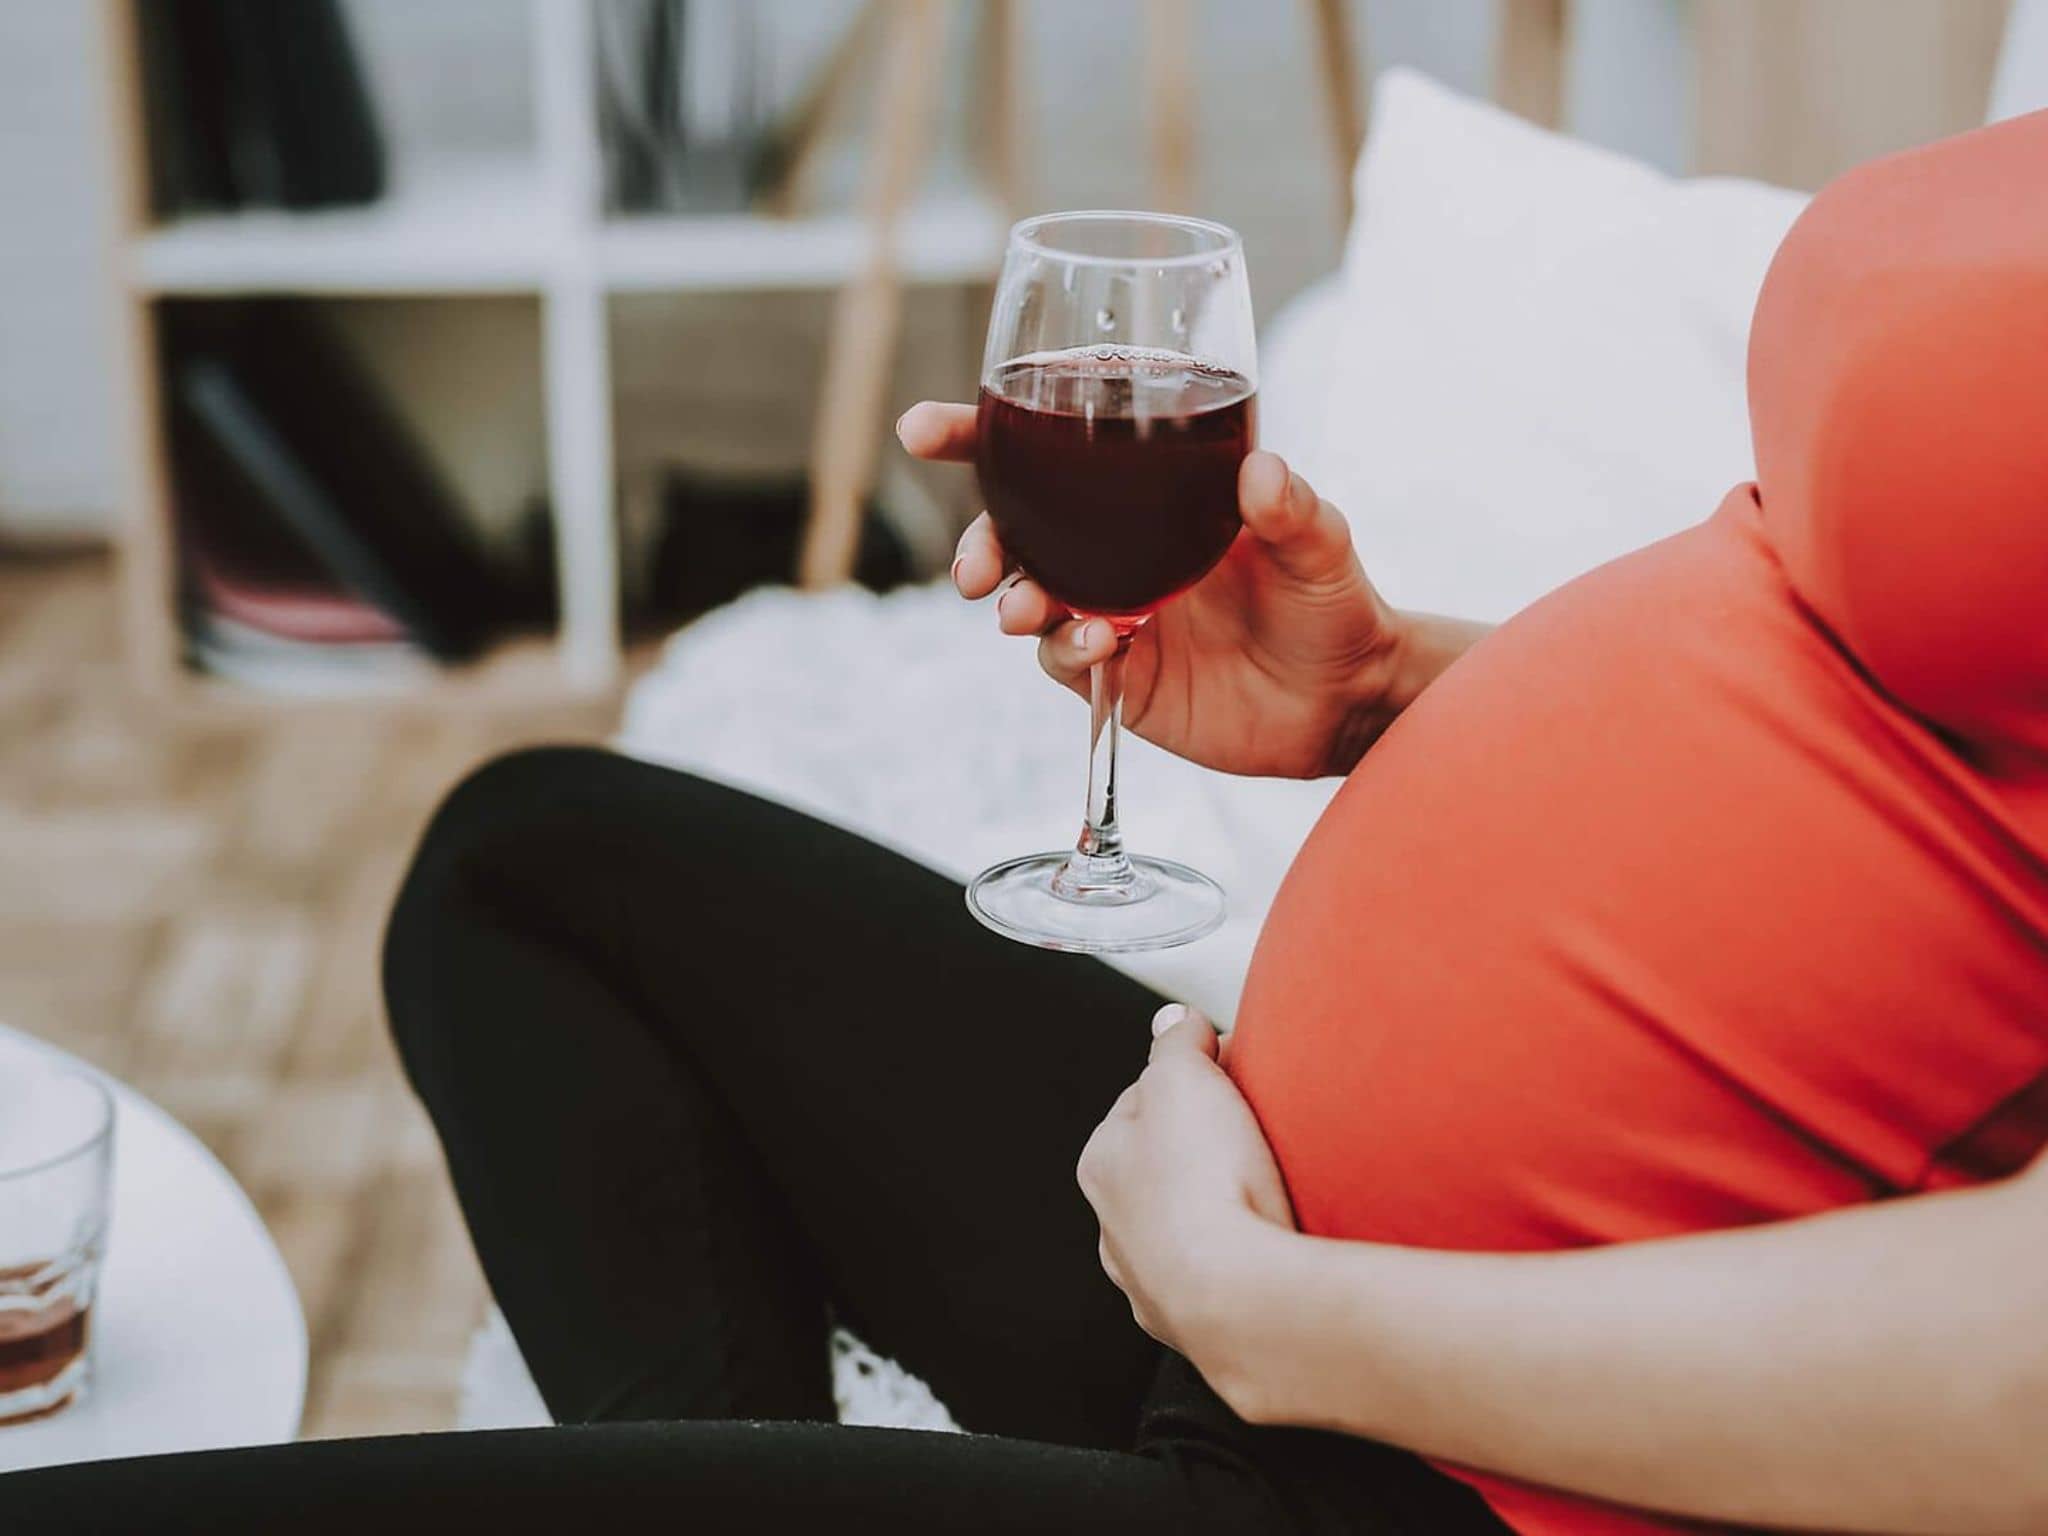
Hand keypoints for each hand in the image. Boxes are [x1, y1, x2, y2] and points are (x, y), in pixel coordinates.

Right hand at [898, 402, 1412, 777]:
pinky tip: (1097, 644)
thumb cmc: (1332, 602)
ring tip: (1023, 609)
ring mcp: (1110, 612)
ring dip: (1012, 596)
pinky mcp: (1119, 675)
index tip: (927, 429)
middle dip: (976, 537)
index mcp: (1147, 494)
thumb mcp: (1322, 544)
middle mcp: (1115, 548)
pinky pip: (1065, 659)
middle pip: (1014, 527)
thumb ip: (1292, 508)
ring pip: (1026, 595)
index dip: (980, 435)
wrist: (1346, 701)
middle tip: (973, 564)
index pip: (1050, 451)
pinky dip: (1066, 649)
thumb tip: (1261, 473)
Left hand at [1077, 1004, 1295, 1371]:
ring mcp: (1154, 1282)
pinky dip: (1243, 1261)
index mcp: (1102, 1163)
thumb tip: (1174, 1021)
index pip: (1142, 1103)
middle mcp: (1115, 1227)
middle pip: (1165, 1168)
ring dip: (1220, 1210)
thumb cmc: (1203, 1185)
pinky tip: (1271, 1247)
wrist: (1239, 1295)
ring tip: (1267, 1195)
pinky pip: (1223, 1278)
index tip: (1228, 1075)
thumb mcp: (1184, 1079)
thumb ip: (1176, 1044)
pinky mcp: (1199, 1324)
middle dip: (1204, 1150)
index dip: (1190, 1082)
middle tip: (1253, 1134)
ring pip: (1189, 1228)